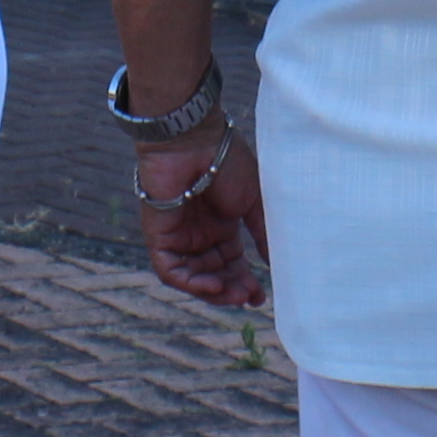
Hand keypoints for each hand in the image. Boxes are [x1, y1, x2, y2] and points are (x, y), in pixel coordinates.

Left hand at [136, 128, 268, 311]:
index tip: (260, 297)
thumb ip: (263, 233)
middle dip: (231, 289)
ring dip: (213, 291)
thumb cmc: (226, 161)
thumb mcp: (253, 201)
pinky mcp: (159, 235)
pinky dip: (190, 283)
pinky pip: (170, 270)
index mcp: (220, 225)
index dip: (244, 282)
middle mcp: (198, 233)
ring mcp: (178, 235)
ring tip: (233, 294)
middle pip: (213, 274)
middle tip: (249, 298)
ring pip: (192, 277)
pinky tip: (213, 286)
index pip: (231, 263)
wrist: (194, 139)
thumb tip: (278, 263)